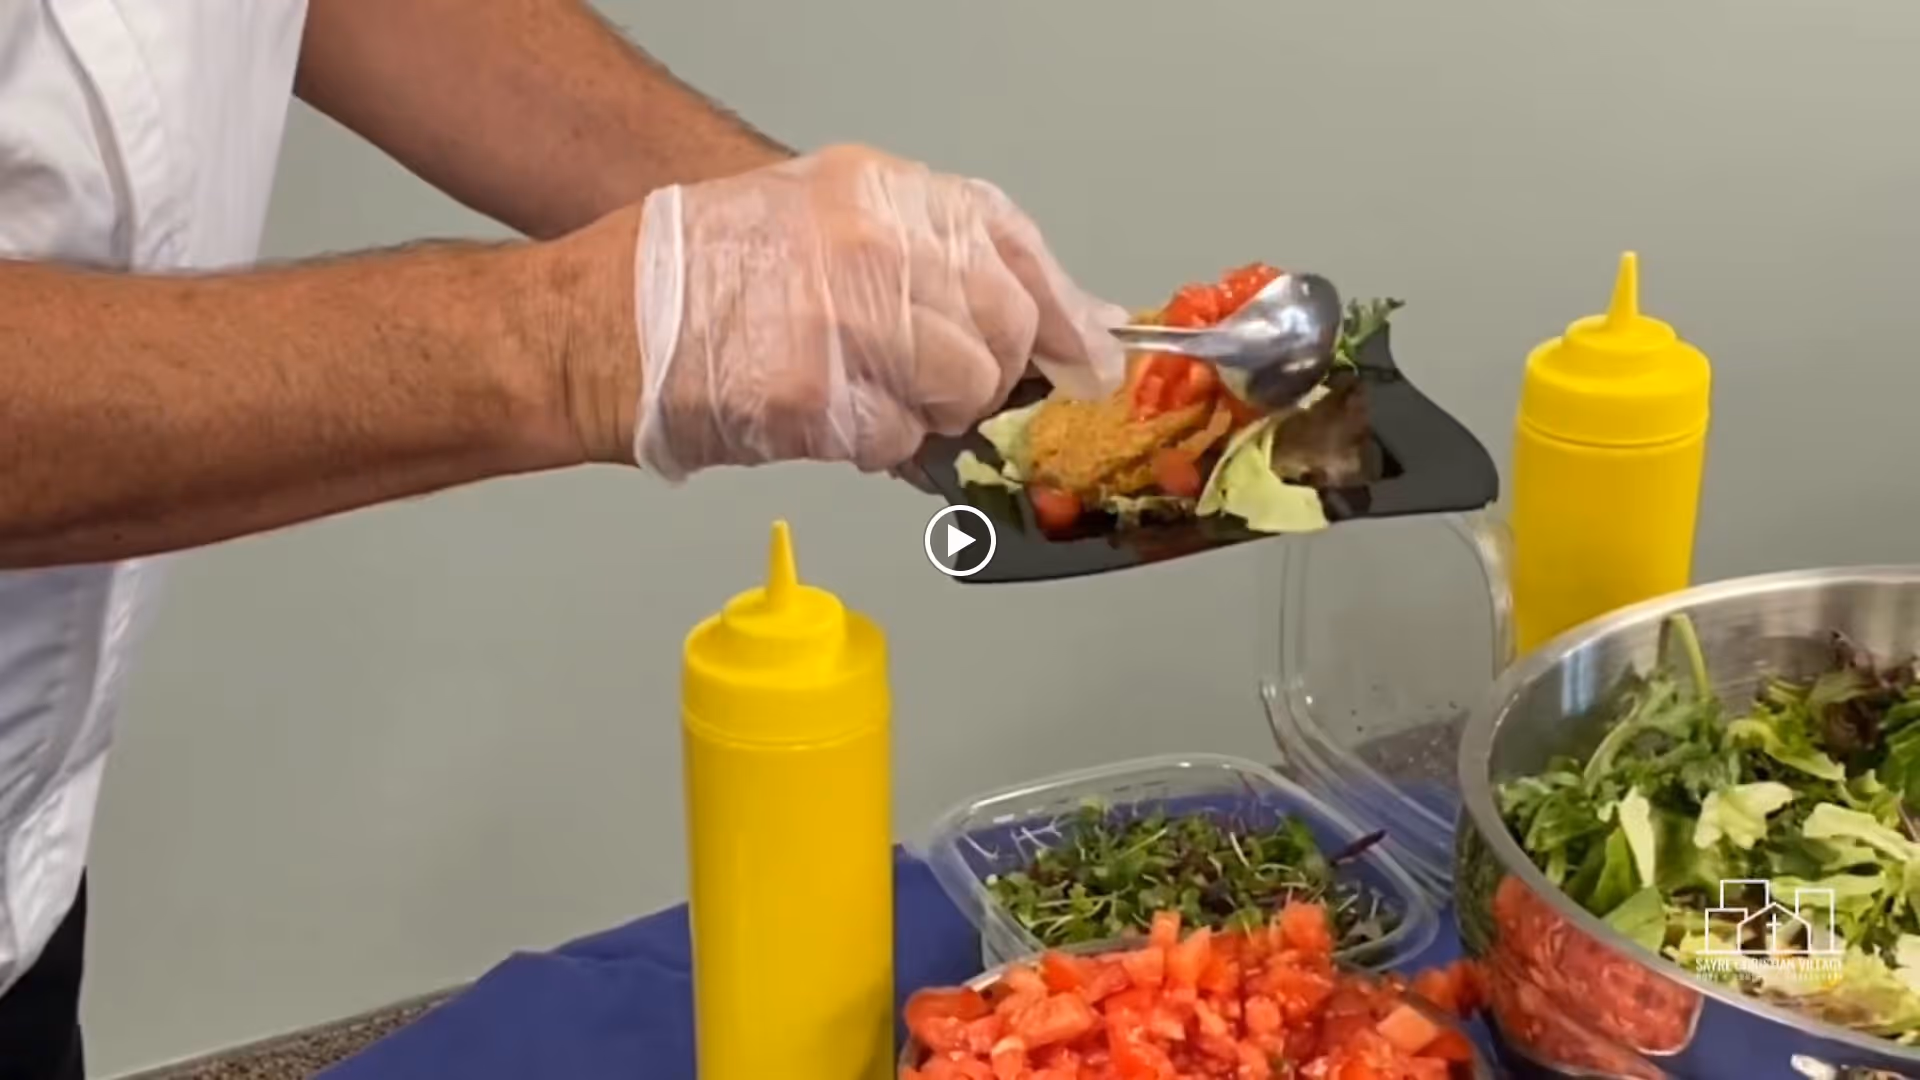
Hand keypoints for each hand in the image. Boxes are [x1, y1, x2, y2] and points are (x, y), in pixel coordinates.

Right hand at [629, 145, 1126, 478]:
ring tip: (862, 393)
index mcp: (879, 193)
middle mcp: (874, 246)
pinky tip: (819, 414)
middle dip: (988, 372)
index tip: (1090, 357)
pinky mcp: (819, 397)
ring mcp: (848, 321)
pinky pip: (897, 441)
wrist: (598, 322)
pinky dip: (872, 446)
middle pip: (1004, 328)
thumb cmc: (702, 275)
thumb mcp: (823, 219)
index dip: (1065, 311)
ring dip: (927, 413)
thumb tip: (1036, 314)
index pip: (1013, 247)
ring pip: (962, 391)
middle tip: (942, 384)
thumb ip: (927, 257)